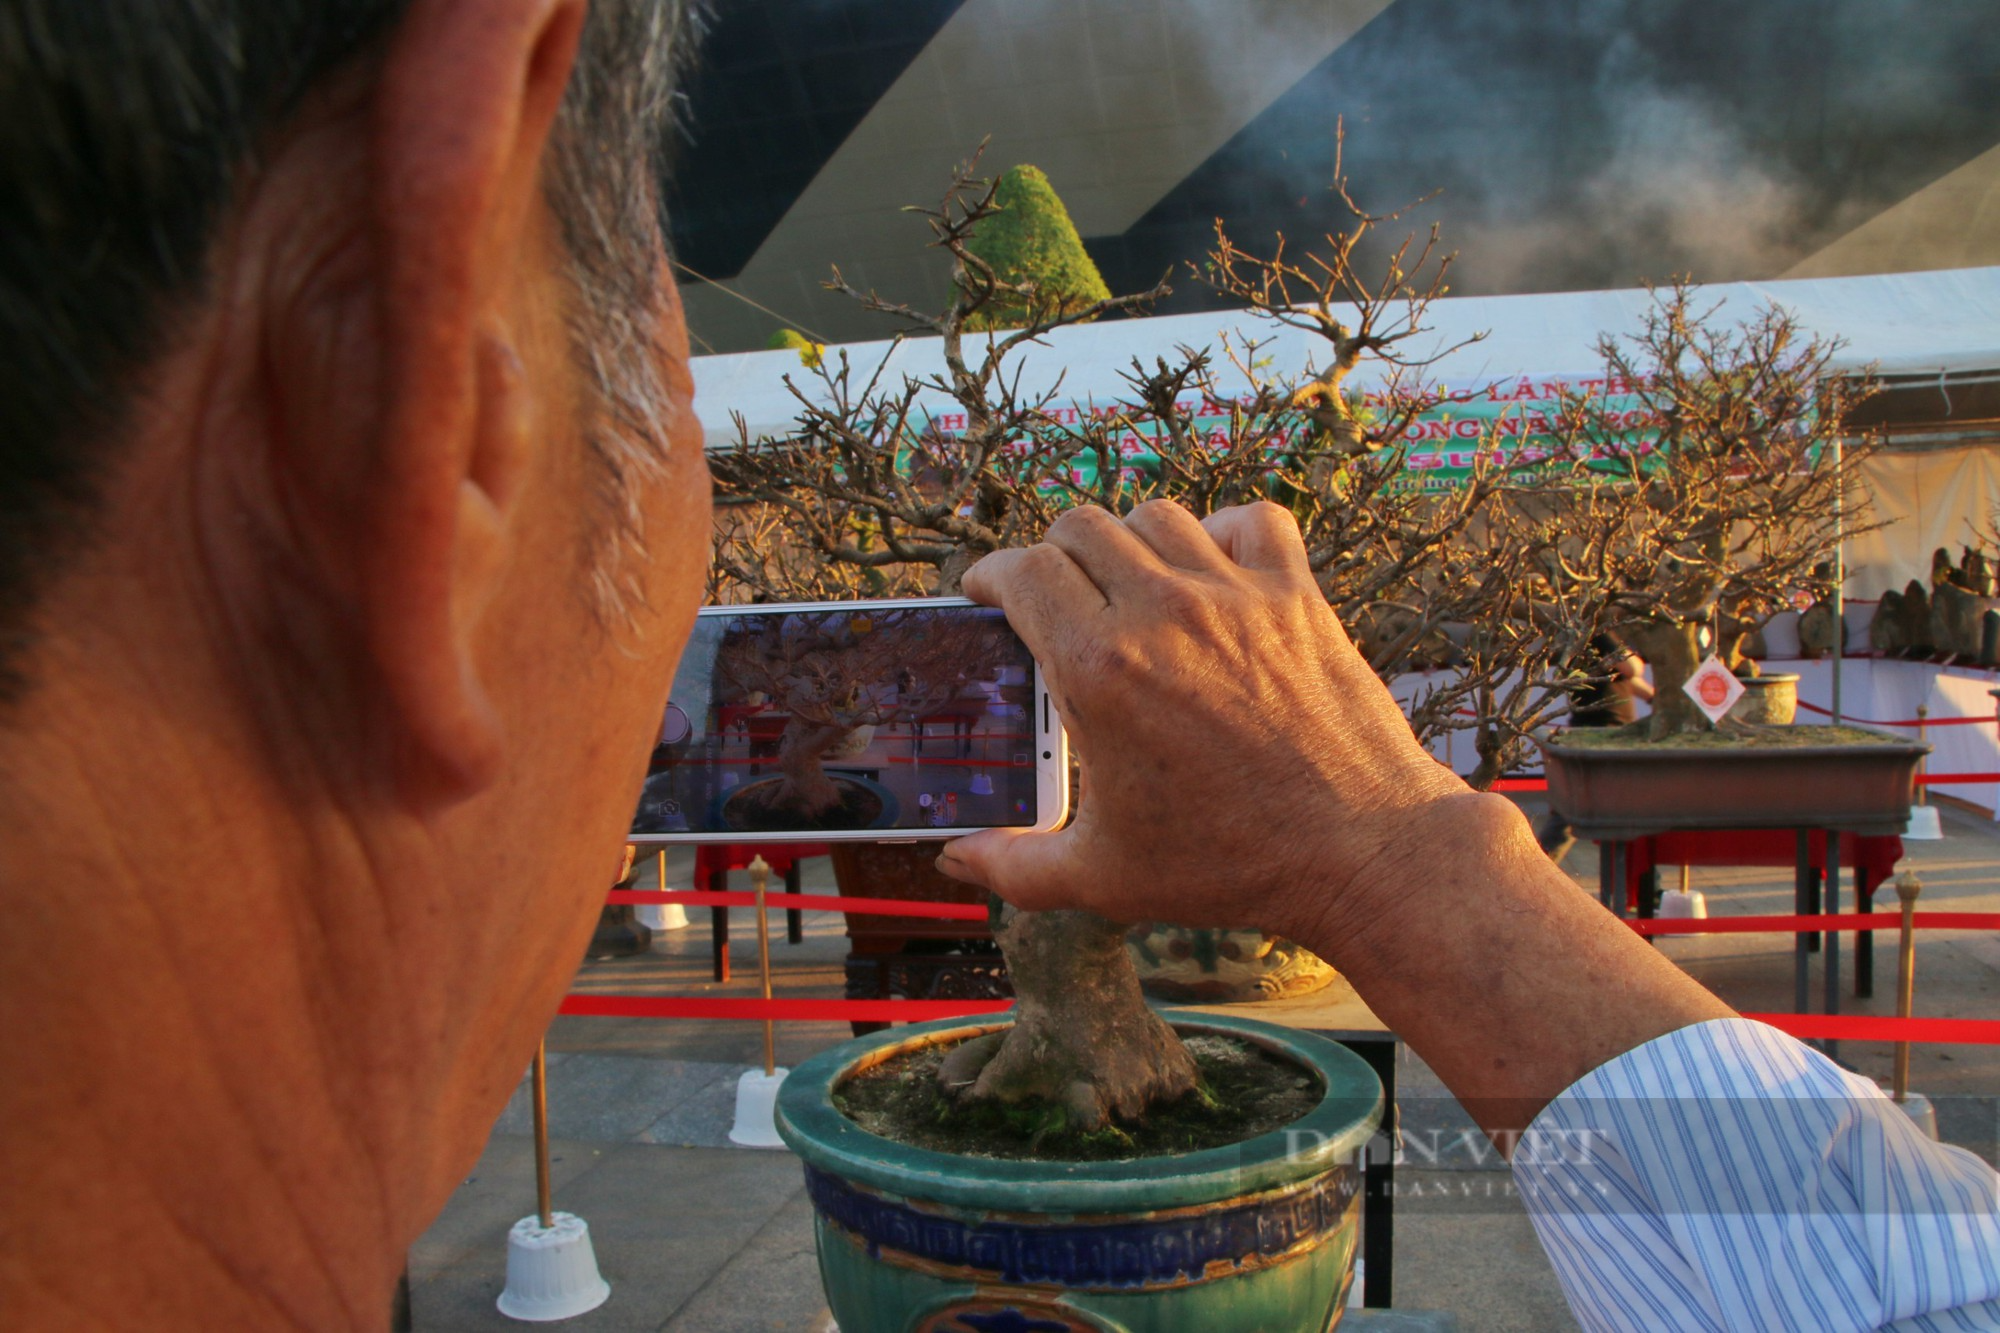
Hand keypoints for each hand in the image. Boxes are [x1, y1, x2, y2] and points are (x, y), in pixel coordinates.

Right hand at [939, 499, 1468, 937]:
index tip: (987, 594)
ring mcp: (1234, 597)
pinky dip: (1223, 531)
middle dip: (1052, 556)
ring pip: (1156, 516)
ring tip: (1129, 584)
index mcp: (1099, 670)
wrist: (1361, 851)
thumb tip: (954, 860)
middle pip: (1080, 528)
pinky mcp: (1296, 597)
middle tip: (1053, 597)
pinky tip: (1212, 571)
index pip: (1022, 571)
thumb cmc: (1231, 865)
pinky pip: (1251, 520)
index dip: (991, 576)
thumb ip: (1014, 865)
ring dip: (1129, 541)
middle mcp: (1162, 614)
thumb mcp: (1102, 877)